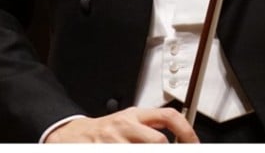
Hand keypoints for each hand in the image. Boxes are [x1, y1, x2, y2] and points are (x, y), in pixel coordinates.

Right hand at [43, 107, 199, 143]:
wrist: (71, 136)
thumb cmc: (104, 131)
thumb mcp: (128, 122)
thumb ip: (150, 128)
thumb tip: (180, 137)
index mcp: (135, 115)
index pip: (168, 117)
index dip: (186, 131)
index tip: (194, 144)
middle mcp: (125, 126)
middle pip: (158, 142)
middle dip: (166, 151)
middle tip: (173, 152)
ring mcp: (113, 142)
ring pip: (141, 151)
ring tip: (150, 151)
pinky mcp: (101, 151)